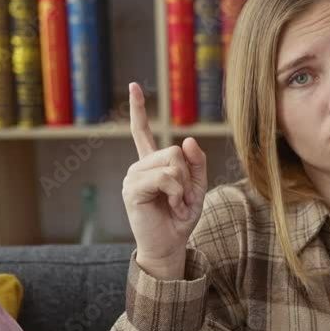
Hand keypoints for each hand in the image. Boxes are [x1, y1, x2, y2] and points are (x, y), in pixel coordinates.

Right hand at [122, 82, 208, 262]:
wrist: (170, 245)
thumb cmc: (181, 217)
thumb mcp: (197, 187)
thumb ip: (196, 162)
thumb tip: (186, 139)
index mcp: (152, 164)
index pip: (141, 131)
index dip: (138, 108)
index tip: (132, 85)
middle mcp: (139, 166)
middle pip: (174, 151)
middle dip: (187, 175)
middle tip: (181, 197)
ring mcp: (133, 176)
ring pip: (172, 163)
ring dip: (182, 187)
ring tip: (174, 203)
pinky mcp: (132, 189)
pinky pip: (165, 177)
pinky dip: (175, 193)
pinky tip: (170, 206)